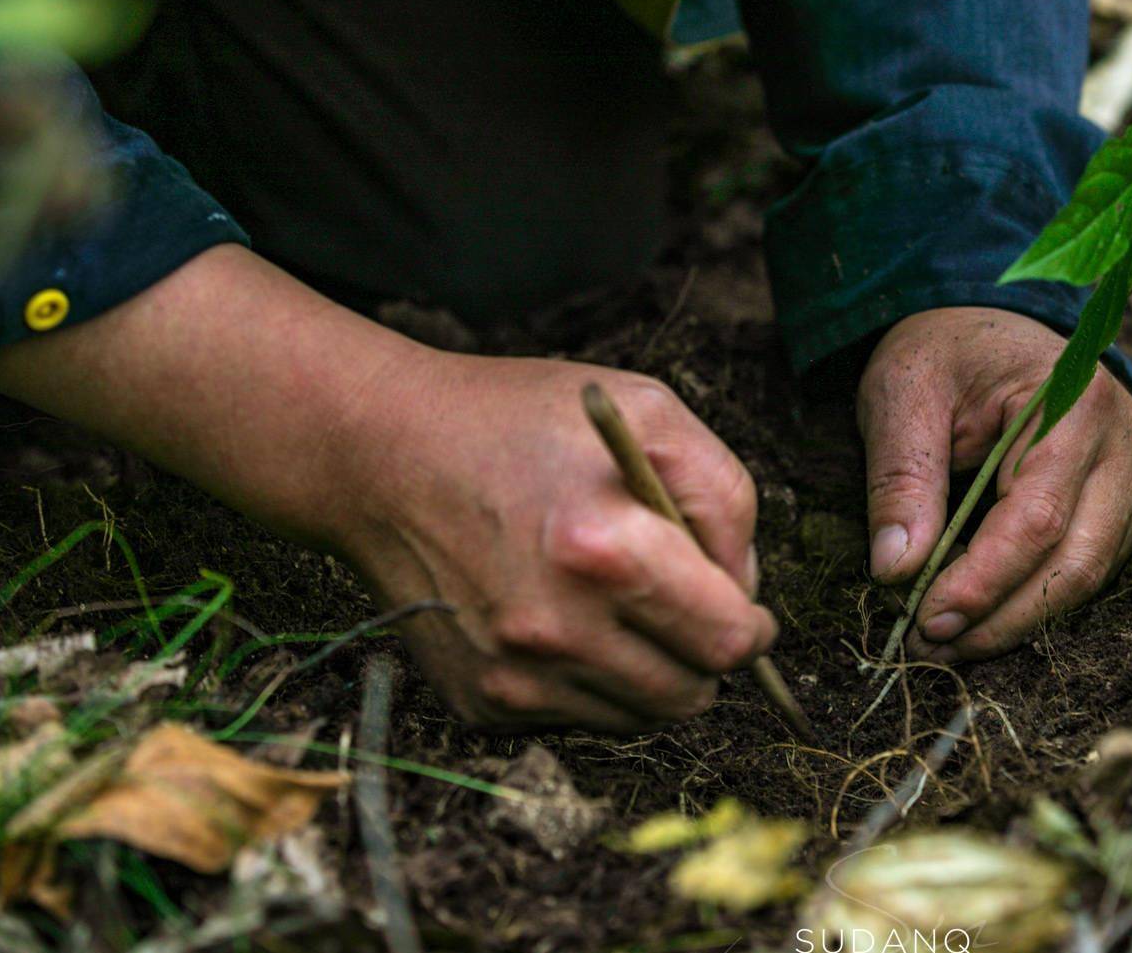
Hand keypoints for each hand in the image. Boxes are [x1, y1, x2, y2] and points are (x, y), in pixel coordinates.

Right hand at [334, 354, 776, 730]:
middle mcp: (557, 630)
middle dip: (706, 654)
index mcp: (607, 552)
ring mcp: (513, 676)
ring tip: (618, 603)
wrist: (380, 453)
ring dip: (651, 671)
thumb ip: (724, 499)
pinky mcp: (480, 701)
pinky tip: (562, 616)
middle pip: (690, 694)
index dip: (751, 626)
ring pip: (638, 716)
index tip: (744, 609)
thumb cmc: (519, 422)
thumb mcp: (647, 413)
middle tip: (686, 606)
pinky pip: (577, 717)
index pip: (727, 640)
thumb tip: (744, 589)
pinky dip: (591, 680)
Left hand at [857, 307, 1131, 662]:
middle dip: (1003, 618)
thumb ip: (900, 480)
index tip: (926, 620)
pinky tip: (987, 609)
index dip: (984, 582)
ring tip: (950, 636)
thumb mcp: (902, 397)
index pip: (1036, 519)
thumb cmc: (945, 354)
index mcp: (1075, 401)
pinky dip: (1041, 597)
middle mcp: (1129, 439)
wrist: (986, 326)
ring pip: (1092, 575)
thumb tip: (895, 571)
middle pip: (1077, 562)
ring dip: (1021, 618)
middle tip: (931, 645)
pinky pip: (1096, 566)